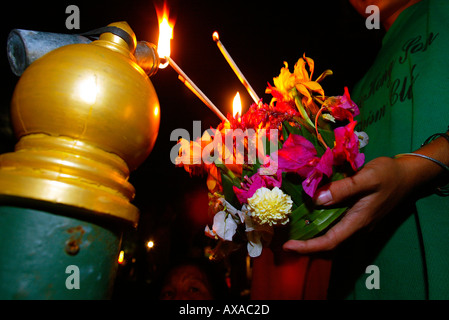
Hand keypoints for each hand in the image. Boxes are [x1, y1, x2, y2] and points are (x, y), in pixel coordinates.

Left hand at [283, 156, 413, 253]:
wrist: (408, 174)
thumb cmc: (389, 174)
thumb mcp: (367, 178)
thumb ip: (344, 189)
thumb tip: (317, 198)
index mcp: (358, 220)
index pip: (330, 241)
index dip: (308, 246)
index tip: (288, 246)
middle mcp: (357, 224)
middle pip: (328, 241)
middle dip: (306, 243)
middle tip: (284, 238)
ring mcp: (357, 220)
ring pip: (331, 231)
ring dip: (312, 232)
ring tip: (291, 226)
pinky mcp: (357, 212)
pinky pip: (335, 221)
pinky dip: (320, 220)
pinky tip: (308, 210)